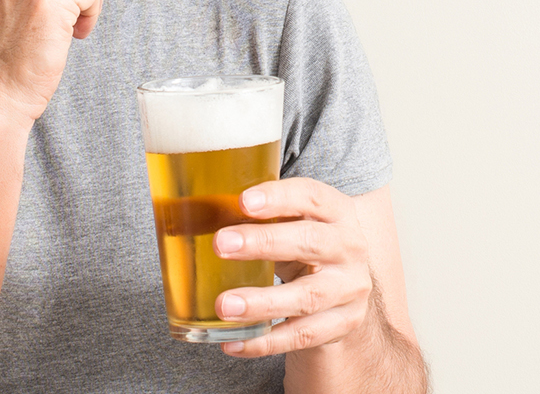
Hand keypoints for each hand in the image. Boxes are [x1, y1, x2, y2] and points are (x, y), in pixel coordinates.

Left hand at [212, 178, 372, 356]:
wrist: (347, 283)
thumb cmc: (304, 242)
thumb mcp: (291, 221)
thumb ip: (255, 214)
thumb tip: (190, 212)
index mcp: (336, 211)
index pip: (312, 197)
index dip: (279, 197)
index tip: (243, 201)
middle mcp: (348, 248)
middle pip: (310, 242)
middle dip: (263, 243)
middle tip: (220, 244)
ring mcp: (348, 289)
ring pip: (306, 297)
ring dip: (262, 302)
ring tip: (224, 305)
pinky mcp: (341, 324)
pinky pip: (301, 336)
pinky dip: (264, 342)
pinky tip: (232, 342)